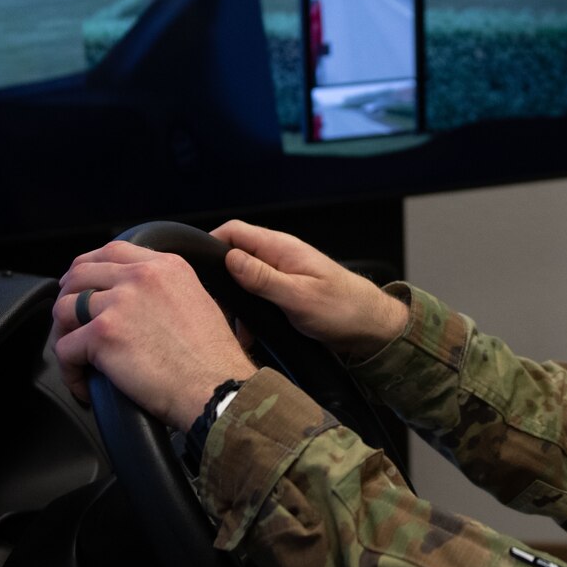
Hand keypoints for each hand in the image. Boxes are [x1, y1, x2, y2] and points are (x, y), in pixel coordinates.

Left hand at [51, 241, 257, 428]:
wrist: (216, 387)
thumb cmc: (213, 359)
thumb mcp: (199, 302)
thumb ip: (167, 290)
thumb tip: (142, 302)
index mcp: (166, 266)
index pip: (112, 250)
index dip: (88, 266)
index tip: (81, 283)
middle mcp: (141, 276)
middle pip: (80, 272)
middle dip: (67, 296)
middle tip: (67, 321)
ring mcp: (119, 302)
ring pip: (64, 309)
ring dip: (63, 334)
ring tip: (76, 358)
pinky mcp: (103, 334)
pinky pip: (64, 348)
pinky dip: (70, 371)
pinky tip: (84, 385)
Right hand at [212, 219, 409, 358]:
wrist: (372, 328)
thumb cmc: (343, 310)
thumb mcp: (299, 297)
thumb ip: (263, 278)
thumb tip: (229, 258)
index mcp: (281, 248)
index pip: (234, 231)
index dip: (210, 244)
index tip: (194, 269)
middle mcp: (278, 257)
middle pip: (233, 256)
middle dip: (218, 280)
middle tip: (210, 307)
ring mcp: (281, 275)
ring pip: (242, 281)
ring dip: (234, 303)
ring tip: (231, 328)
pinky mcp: (284, 293)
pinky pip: (255, 297)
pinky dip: (248, 314)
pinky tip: (247, 335)